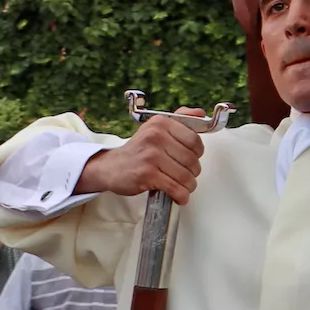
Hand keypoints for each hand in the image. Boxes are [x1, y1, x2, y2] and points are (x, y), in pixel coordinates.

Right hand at [76, 115, 205, 204]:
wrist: (109, 167)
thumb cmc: (138, 150)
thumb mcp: (156, 129)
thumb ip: (180, 119)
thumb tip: (200, 113)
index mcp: (161, 123)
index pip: (194, 139)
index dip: (198, 153)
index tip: (193, 159)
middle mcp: (156, 137)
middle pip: (191, 159)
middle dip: (193, 172)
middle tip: (188, 176)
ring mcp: (151, 156)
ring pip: (185, 175)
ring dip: (189, 186)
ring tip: (184, 187)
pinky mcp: (146, 174)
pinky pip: (174, 187)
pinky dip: (180, 195)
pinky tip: (179, 196)